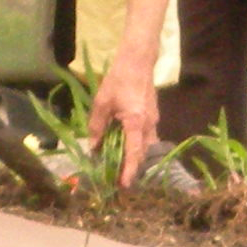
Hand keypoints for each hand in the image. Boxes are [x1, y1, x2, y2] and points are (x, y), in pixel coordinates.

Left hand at [86, 57, 158, 184]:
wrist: (138, 60)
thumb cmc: (119, 79)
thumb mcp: (102, 103)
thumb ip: (97, 127)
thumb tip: (93, 148)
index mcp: (136, 123)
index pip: (134, 153)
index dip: (129, 171)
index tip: (123, 185)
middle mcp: (149, 125)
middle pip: (142, 154)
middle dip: (132, 168)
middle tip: (119, 179)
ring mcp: (154, 121)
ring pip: (147, 147)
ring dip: (136, 158)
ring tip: (122, 166)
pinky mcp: (153, 117)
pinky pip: (148, 138)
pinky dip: (138, 147)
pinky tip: (127, 147)